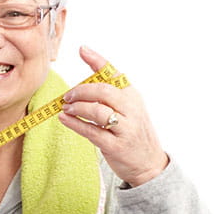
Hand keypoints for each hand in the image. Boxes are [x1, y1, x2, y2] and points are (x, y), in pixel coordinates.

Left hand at [58, 46, 168, 186]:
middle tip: (67, 96)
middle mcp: (132, 109)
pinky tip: (64, 119)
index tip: (82, 50)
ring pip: (97, 111)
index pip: (115, 73)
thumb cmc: (131, 132)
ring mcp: (125, 128)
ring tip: (66, 109)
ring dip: (77, 108)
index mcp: (133, 96)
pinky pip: (92, 131)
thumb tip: (81, 85)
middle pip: (103, 91)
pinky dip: (75, 124)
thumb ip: (109, 96)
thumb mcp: (127, 109)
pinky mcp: (116, 146)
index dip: (98, 60)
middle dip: (81, 91)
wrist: (149, 164)